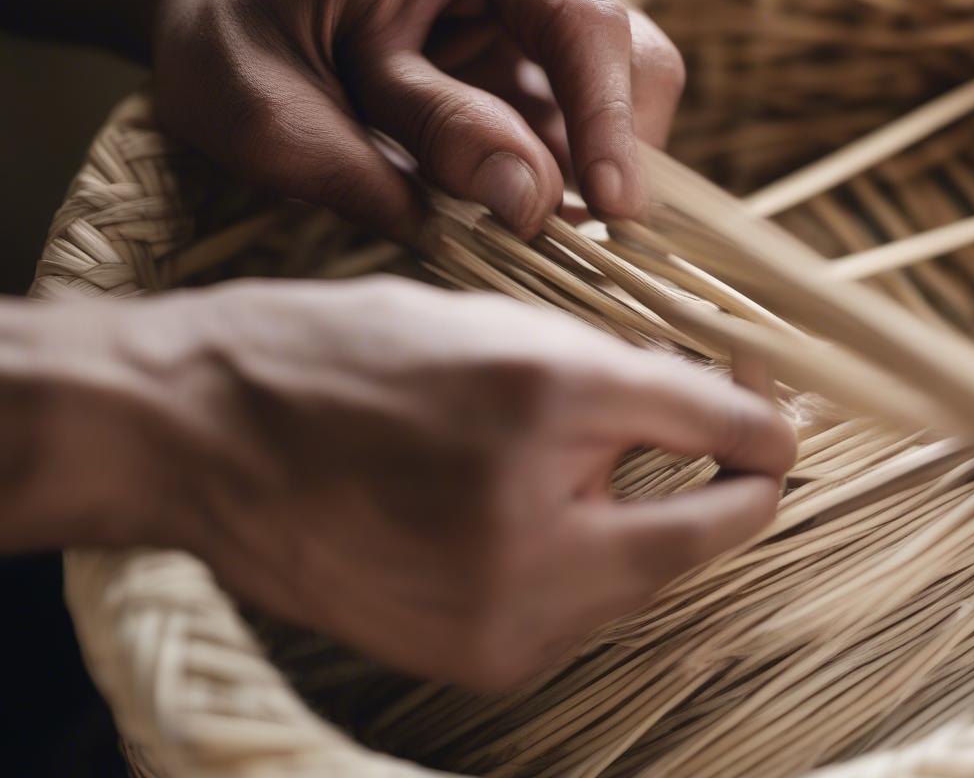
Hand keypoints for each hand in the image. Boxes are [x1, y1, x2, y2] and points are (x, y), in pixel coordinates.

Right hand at [70, 278, 790, 688]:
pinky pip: (578, 609)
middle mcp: (536, 519)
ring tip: (598, 463)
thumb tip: (696, 396)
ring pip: (643, 574)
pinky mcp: (476, 656)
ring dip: (647, 520)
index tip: (767, 410)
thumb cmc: (335, 351)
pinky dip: (585, 560)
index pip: (721, 427)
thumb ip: (604, 367)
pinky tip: (538, 511)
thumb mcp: (486, 319)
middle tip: (719, 431)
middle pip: (704, 527)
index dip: (764, 416)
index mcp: (543, 395)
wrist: (203, 433)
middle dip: (723, 479)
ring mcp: (506, 612)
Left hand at [154, 0, 684, 243]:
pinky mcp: (518, 55)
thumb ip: (405, 151)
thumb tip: (530, 201)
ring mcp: (526, 3)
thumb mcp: (279, 103)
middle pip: (628, 55)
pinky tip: (506, 209)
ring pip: (609, 97)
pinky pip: (568, 121)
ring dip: (577, 171)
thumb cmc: (226, 35)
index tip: (609, 212)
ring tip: (514, 226)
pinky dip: (552, 175)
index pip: (582, 21)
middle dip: (606, 152)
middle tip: (564, 237)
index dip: (608, 122)